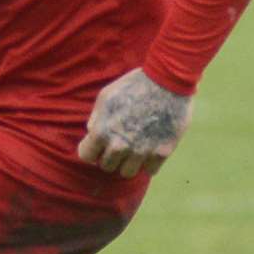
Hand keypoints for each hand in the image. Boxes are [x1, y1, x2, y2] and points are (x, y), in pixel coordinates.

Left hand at [77, 67, 191, 177]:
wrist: (167, 81)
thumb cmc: (133, 85)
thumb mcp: (105, 96)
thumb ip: (96, 119)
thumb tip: (91, 134)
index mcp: (102, 132)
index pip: (86, 157)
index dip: (91, 150)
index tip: (98, 144)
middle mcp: (120, 146)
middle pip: (107, 167)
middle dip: (110, 156)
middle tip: (119, 142)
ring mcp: (142, 151)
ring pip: (128, 173)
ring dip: (129, 162)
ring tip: (134, 147)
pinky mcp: (162, 153)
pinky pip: (150, 170)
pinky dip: (148, 162)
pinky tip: (150, 147)